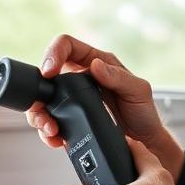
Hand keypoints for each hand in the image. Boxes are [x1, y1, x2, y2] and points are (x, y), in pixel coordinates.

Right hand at [25, 34, 184, 181]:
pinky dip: (47, 131)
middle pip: (47, 74)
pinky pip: (51, 119)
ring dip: (40, 115)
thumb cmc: (144, 111)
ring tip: (51, 129)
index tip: (49, 71)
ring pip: (44, 99)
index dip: (54, 53)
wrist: (144, 139)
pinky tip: (56, 138)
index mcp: (97, 61)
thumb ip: (118, 77)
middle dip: (40, 92)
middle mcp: (82, 76)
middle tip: (43, 108)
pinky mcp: (71, 116)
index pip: (67, 45)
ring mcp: (74, 97)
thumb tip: (95, 65)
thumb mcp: (138, 91)